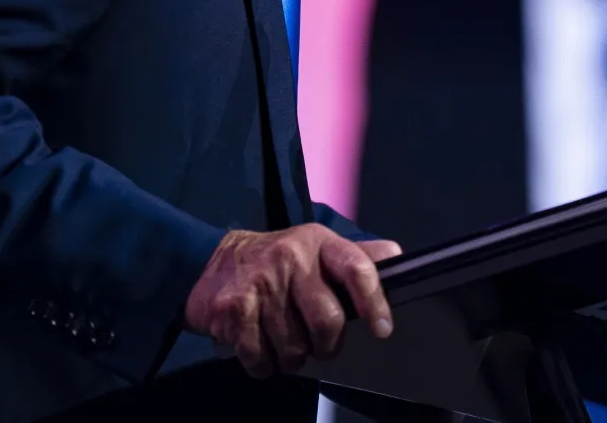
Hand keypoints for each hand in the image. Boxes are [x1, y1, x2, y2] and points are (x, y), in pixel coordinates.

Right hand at [183, 225, 402, 376]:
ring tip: (282, 338)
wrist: (210, 261)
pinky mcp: (233, 309)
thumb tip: (396, 255)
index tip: (382, 328)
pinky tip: (259, 344)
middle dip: (326, 345)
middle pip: (327, 322)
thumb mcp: (317, 247)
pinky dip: (263, 364)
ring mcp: (260, 284)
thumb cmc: (275, 260)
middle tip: (318, 343)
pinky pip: (260, 358)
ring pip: (294, 348)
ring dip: (291, 356)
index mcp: (318, 243)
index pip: (357, 268)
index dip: (374, 302)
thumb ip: (357, 255)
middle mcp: (290, 258)